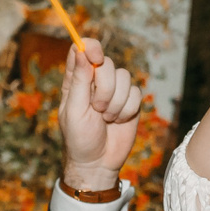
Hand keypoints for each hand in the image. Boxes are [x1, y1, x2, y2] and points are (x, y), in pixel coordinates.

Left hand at [56, 37, 142, 191]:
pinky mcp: (129, 101)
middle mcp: (95, 81)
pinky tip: (117, 122)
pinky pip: (136, 93)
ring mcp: (114, 91)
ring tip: (106, 118)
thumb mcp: (74, 111)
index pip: (82, 50)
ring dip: (116, 102)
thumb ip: (79, 81)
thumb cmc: (79, 139)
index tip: (96, 58)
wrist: (98, 163)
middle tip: (97, 109)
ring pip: (124, 77)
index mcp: (76, 80)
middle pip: (107, 63)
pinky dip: (127, 110)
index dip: (91, 48)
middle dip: (105, 88)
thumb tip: (80, 50)